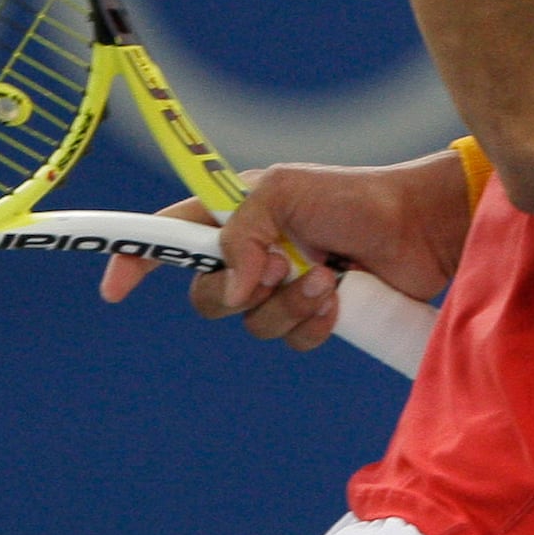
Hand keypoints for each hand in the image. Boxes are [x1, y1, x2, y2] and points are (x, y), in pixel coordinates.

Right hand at [98, 152, 473, 350]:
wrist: (419, 229)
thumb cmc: (353, 196)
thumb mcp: (285, 192)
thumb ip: (243, 234)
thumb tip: (235, 289)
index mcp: (233, 213)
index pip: (168, 236)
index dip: (135, 259)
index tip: (114, 291)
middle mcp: (251, 252)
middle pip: (206, 296)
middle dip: (240, 290)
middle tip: (281, 265)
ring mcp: (282, 286)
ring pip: (251, 324)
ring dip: (288, 306)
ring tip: (328, 278)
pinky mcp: (314, 316)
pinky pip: (290, 341)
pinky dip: (313, 325)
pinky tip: (341, 298)